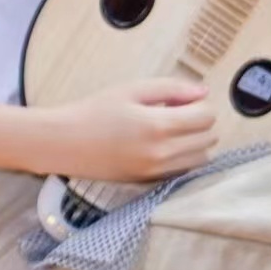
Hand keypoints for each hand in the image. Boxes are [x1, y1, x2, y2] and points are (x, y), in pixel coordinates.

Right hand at [41, 78, 217, 182]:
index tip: (178, 99)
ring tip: (169, 131)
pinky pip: (184, 170)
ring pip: (202, 157)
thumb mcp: (129, 90)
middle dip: (199, 122)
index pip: (206, 116)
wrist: (62, 143)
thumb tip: (203, 91)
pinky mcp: (150, 181)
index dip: (198, 103)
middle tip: (174, 112)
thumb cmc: (92, 111)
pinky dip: (182, 157)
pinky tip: (160, 146)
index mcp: (159, 125)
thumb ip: (170, 88)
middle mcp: (163, 152)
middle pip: (209, 138)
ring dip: (194, 142)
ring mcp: (158, 170)